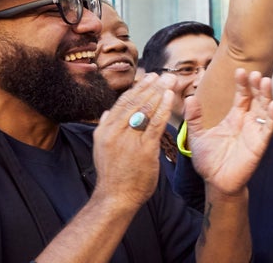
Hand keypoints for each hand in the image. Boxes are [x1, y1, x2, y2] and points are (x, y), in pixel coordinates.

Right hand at [91, 75, 174, 209]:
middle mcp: (114, 131)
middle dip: (152, 86)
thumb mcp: (102, 149)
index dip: (138, 88)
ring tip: (170, 81)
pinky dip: (163, 108)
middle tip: (165, 74)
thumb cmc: (113, 175)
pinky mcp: (144, 149)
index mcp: (104, 129)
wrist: (115, 198)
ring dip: (159, 92)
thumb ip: (105, 129)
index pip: (123, 102)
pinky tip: (170, 97)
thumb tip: (106, 112)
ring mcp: (128, 140)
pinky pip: (155, 123)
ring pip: (145, 109)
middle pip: (135, 102)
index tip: (150, 77)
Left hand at [186, 68, 272, 195]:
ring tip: (265, 81)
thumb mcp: (197, 136)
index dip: (242, 84)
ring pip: (264, 109)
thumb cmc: (208, 160)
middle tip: (255, 73)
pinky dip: (271, 116)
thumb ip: (193, 117)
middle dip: (256, 85)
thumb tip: (189, 97)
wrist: (215, 182)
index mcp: (234, 118)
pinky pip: (268, 128)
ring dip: (266, 95)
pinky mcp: (259, 143)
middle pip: (256, 99)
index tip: (240, 70)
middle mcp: (247, 122)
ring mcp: (255, 131)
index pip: (242, 96)